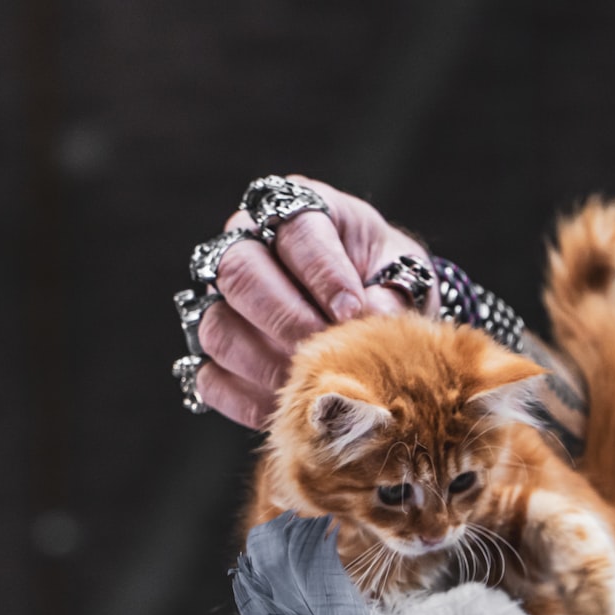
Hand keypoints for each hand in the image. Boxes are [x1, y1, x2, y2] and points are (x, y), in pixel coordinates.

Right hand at [194, 176, 434, 428]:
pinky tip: (288, 406)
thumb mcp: (404, 270)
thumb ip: (397, 287)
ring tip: (309, 381)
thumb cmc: (384, 281)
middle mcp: (246, 245)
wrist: (371, 316)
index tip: (352, 311)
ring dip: (264, 363)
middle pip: (238, 272)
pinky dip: (246, 399)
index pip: (296, 227)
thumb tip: (375, 314)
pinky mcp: (212, 354)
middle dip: (285, 319)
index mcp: (300, 208)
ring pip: (216, 327)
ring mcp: (221, 301)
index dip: (321, 272)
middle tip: (325, 350)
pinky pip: (210, 379)